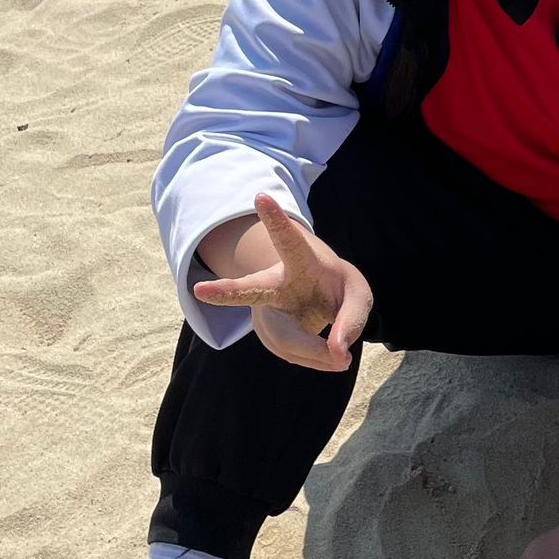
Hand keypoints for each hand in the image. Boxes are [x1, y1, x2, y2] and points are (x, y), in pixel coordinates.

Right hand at [192, 193, 372, 372]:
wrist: (313, 297)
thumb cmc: (337, 288)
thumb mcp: (357, 294)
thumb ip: (353, 319)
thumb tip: (338, 356)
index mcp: (299, 261)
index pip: (288, 241)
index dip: (276, 220)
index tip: (260, 197)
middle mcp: (275, 285)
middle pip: (252, 290)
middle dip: (228, 292)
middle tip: (200, 290)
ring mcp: (268, 314)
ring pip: (284, 339)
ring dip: (316, 352)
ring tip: (344, 361)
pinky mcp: (270, 337)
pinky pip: (297, 355)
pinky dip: (321, 359)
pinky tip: (331, 356)